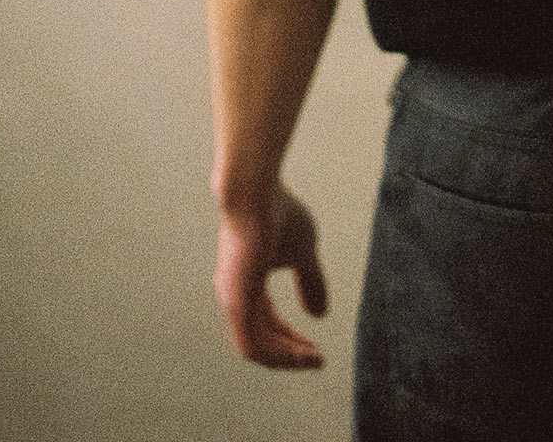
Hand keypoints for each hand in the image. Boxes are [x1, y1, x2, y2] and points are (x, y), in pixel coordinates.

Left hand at [213, 183, 328, 368]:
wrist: (255, 190)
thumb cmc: (277, 212)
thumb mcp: (303, 251)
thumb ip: (310, 282)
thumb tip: (319, 315)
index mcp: (247, 285)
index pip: (268, 324)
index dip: (292, 339)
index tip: (316, 348)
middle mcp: (235, 297)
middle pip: (263, 340)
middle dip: (290, 353)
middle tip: (316, 360)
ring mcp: (233, 300)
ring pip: (257, 348)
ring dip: (286, 359)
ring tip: (313, 361)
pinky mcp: (235, 301)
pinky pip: (253, 344)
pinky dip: (278, 354)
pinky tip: (299, 355)